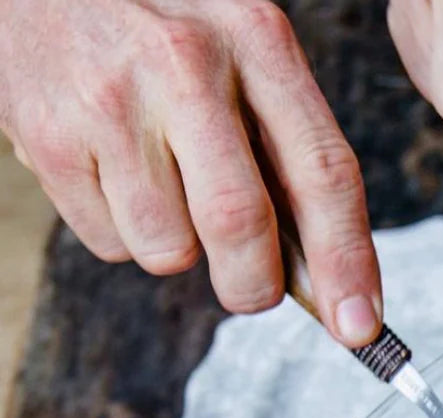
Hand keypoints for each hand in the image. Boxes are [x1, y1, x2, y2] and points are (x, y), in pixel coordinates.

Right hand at [0, 0, 381, 345]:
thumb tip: (327, 281)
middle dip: (254, 285)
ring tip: (165, 190)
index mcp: (257, 42)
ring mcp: (110, 100)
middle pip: (239, 225)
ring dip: (180, 251)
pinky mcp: (47, 136)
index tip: (360, 327)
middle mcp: (184, 64)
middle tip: (252, 287)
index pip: (323, 172)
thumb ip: (289, 152)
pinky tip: (116, 175)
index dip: (347, 262)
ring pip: (168, 251)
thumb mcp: (245, 54)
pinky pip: (110, 244)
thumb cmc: (167, 28)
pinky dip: (125, 236)